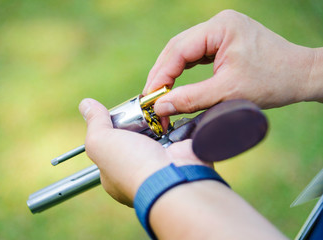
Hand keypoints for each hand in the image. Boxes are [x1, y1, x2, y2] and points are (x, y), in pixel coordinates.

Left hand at [79, 98, 210, 206]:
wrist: (171, 176)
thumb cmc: (131, 165)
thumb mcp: (101, 142)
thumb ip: (95, 123)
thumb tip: (86, 104)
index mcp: (113, 176)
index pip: (107, 149)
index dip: (110, 131)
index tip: (115, 117)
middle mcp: (135, 173)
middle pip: (132, 139)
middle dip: (135, 125)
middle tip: (137, 112)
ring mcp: (158, 165)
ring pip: (154, 135)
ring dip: (154, 123)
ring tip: (153, 112)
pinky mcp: (177, 155)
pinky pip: (173, 134)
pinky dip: (172, 126)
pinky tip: (168, 119)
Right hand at [144, 10, 320, 116]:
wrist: (301, 76)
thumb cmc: (272, 81)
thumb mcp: (229, 92)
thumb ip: (191, 99)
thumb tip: (161, 106)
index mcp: (221, 27)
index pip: (179, 49)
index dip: (160, 75)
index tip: (149, 97)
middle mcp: (218, 24)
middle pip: (177, 48)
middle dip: (161, 74)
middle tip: (150, 98)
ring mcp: (220, 32)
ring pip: (183, 51)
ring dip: (169, 72)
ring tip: (158, 93)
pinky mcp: (222, 42)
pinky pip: (194, 55)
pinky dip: (181, 70)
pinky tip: (174, 83)